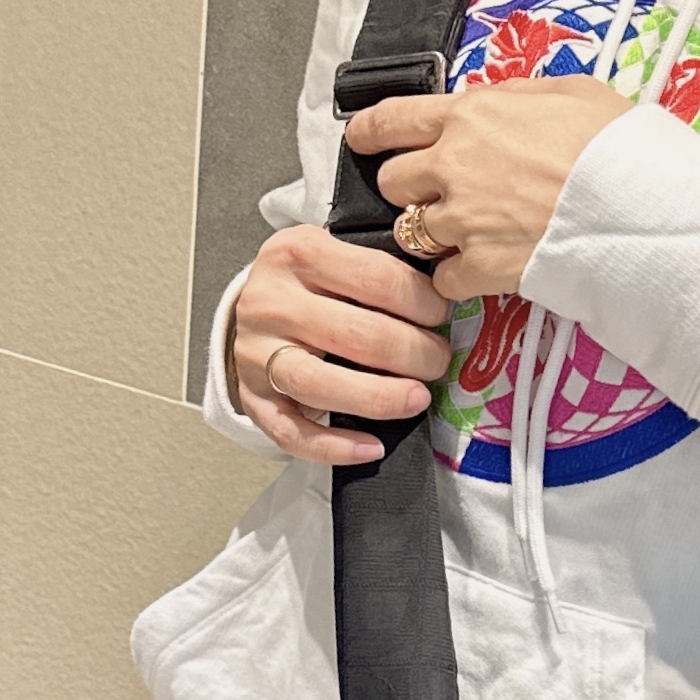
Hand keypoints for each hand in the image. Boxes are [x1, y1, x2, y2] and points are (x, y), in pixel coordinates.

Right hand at [228, 225, 452, 466]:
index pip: (376, 278)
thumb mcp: (336, 254)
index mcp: (298, 252)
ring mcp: (256, 352)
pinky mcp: (252, 397)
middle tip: (438, 362)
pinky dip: (336, 446)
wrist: (255, 306)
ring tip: (418, 399)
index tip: (441, 317)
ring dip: (381, 398)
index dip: (422, 303)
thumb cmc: (311, 283)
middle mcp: (271, 301)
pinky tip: (374, 447)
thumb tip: (447, 299)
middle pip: (356, 336)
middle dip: (414, 354)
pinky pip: (293, 432)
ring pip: (320, 384)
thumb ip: (379, 269)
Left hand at [344, 77, 627, 303]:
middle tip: (436, 192)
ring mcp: (464, 221)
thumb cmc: (613, 145)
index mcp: (467, 117)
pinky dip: (456, 278)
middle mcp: (453, 168)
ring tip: (465, 233)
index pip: (389, 119)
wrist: (640, 204)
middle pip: (392, 182)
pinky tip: (480, 269)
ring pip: (412, 233)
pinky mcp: (482, 268)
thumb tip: (499, 103)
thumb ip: (515, 98)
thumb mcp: (566, 92)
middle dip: (408, 187)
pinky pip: (444, 280)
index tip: (362, 138)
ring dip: (432, 234)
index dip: (368, 130)